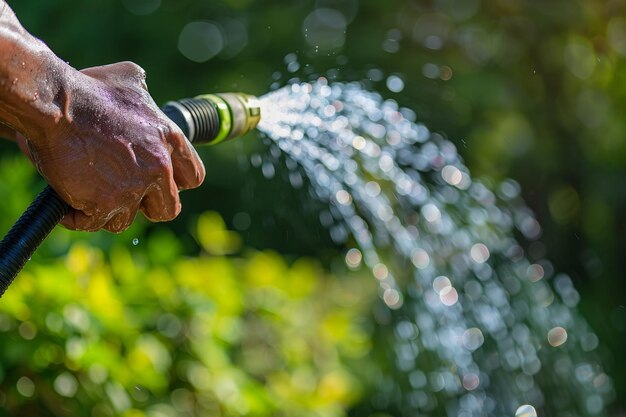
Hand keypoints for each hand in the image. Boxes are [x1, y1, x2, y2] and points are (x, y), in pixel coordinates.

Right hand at [20, 62, 204, 232]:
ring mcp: (134, 187)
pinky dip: (78, 217)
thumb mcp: (129, 79)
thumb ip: (145, 97)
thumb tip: (143, 94)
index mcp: (169, 138)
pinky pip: (94, 224)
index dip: (176, 183)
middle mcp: (159, 166)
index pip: (192, 177)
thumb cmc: (86, 89)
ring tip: (88, 190)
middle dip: (147, 206)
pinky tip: (68, 203)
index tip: (159, 183)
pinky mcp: (106, 203)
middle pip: (168, 209)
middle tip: (124, 193)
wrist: (55, 103)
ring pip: (126, 220)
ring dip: (107, 210)